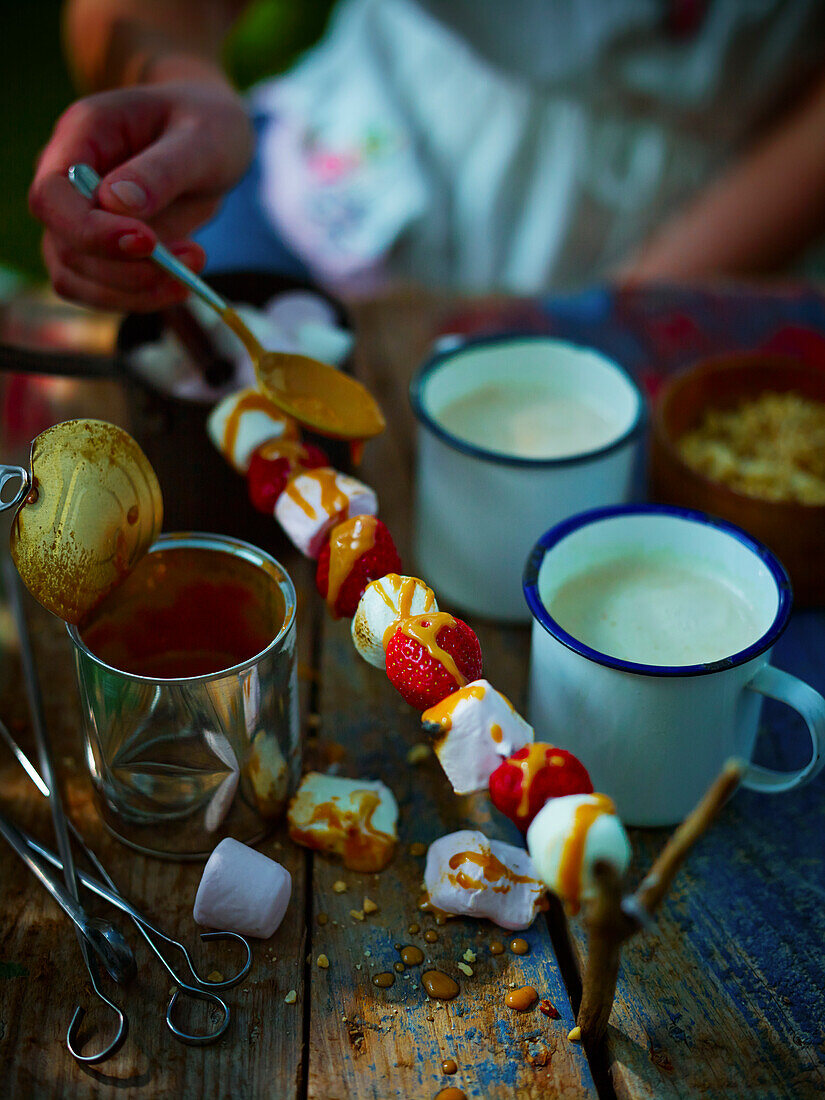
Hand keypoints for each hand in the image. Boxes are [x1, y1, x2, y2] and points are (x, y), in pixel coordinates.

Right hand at [29, 81, 253, 311]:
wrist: (211, 137)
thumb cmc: (206, 125)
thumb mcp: (201, 138)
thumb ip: (161, 169)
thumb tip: (116, 204)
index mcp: (82, 136)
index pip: (51, 196)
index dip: (90, 230)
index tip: (147, 242)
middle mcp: (68, 180)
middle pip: (65, 246)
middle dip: (128, 268)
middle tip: (196, 257)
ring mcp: (79, 219)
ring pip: (78, 279)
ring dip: (136, 291)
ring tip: (195, 266)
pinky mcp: (100, 251)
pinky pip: (102, 292)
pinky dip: (140, 298)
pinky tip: (181, 282)